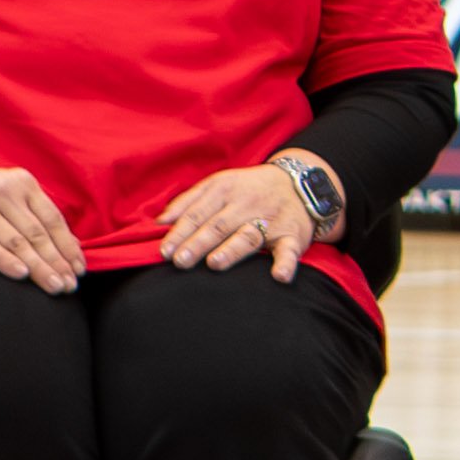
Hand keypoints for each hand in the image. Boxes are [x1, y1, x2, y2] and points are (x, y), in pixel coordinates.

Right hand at [0, 132, 83, 291]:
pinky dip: (5, 261)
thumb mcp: (11, 193)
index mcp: (23, 184)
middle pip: (38, 235)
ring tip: (55, 286)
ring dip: (39, 267)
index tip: (80, 269)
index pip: (53, 220)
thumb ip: (37, 214)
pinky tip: (22, 275)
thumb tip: (71, 245)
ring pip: (17, 243)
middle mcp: (4, 194)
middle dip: (57, 262)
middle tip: (70, 285)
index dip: (68, 246)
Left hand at [160, 160, 317, 281]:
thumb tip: (159, 222)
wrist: (301, 183)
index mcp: (225, 190)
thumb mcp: (219, 184)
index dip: (180, 232)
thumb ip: (188, 201)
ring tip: (214, 263)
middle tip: (180, 261)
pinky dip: (286, 263)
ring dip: (232, 250)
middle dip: (198, 243)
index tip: (164, 251)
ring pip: (248, 236)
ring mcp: (271, 220)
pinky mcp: (292, 235)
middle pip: (218, 226)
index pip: (197, 213)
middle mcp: (247, 204)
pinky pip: (289, 250)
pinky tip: (279, 276)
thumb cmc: (250, 188)